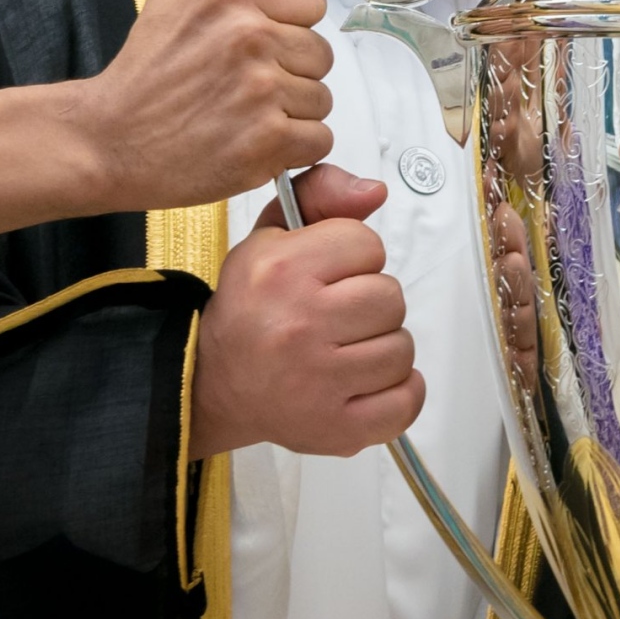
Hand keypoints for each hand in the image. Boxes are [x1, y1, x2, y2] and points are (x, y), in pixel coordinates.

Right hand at [82, 0, 336, 209]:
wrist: (108, 141)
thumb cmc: (147, 66)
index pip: (311, 3)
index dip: (285, 26)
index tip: (251, 45)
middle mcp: (250, 36)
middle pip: (320, 53)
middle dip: (288, 71)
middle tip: (239, 85)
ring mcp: (261, 92)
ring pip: (321, 98)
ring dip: (290, 112)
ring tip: (241, 114)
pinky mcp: (268, 143)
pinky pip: (318, 139)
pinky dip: (291, 148)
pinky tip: (250, 141)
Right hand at [189, 165, 421, 455]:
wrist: (213, 384)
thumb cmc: (250, 311)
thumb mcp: (269, 240)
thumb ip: (321, 199)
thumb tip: (376, 191)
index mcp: (282, 271)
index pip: (367, 244)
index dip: (355, 257)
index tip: (331, 275)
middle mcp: (301, 325)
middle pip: (390, 297)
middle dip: (371, 303)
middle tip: (340, 317)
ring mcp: (320, 381)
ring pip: (401, 348)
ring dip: (383, 347)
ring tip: (348, 350)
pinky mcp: (337, 427)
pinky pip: (405, 400)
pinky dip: (398, 391)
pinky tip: (368, 381)